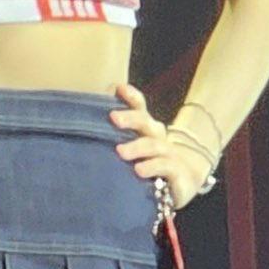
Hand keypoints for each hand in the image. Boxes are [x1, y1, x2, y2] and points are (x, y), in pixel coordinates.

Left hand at [110, 82, 213, 200]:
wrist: (183, 180)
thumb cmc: (148, 160)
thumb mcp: (131, 147)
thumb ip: (111, 134)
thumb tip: (84, 119)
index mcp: (144, 127)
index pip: (139, 106)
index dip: (131, 96)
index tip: (118, 88)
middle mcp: (156, 136)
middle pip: (145, 121)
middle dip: (130, 118)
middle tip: (113, 118)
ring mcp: (168, 153)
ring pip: (153, 145)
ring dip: (137, 147)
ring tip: (120, 151)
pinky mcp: (176, 171)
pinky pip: (165, 167)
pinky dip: (152, 167)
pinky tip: (139, 170)